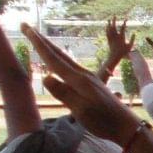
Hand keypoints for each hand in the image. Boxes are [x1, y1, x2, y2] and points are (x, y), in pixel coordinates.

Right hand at [25, 26, 143, 148]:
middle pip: (57, 54)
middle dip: (41, 40)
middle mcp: (82, 75)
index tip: (27, 29)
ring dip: (50, 48)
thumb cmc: (104, 121)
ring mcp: (88, 78)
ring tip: (39, 39)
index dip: (38, 44)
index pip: (53, 59)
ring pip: (64, 58)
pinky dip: (59, 58)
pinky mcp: (91, 84)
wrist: (126, 126)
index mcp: (78, 80)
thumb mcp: (81, 110)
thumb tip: (45, 77)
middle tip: (26, 26)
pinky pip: (70, 66)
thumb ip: (64, 93)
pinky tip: (59, 61)